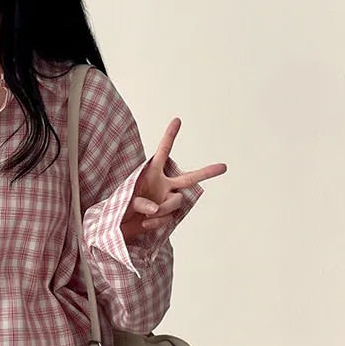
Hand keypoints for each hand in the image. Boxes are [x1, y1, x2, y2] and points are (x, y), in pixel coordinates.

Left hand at [126, 118, 226, 238]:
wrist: (120, 225)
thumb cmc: (122, 206)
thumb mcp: (127, 198)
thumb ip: (141, 201)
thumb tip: (156, 208)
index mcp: (152, 172)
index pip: (163, 152)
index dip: (170, 136)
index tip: (177, 120)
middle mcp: (164, 185)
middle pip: (189, 178)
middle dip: (207, 172)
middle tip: (223, 167)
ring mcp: (167, 200)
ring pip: (176, 201)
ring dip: (163, 208)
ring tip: (147, 214)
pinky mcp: (167, 215)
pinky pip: (168, 217)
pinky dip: (157, 221)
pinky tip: (145, 222)